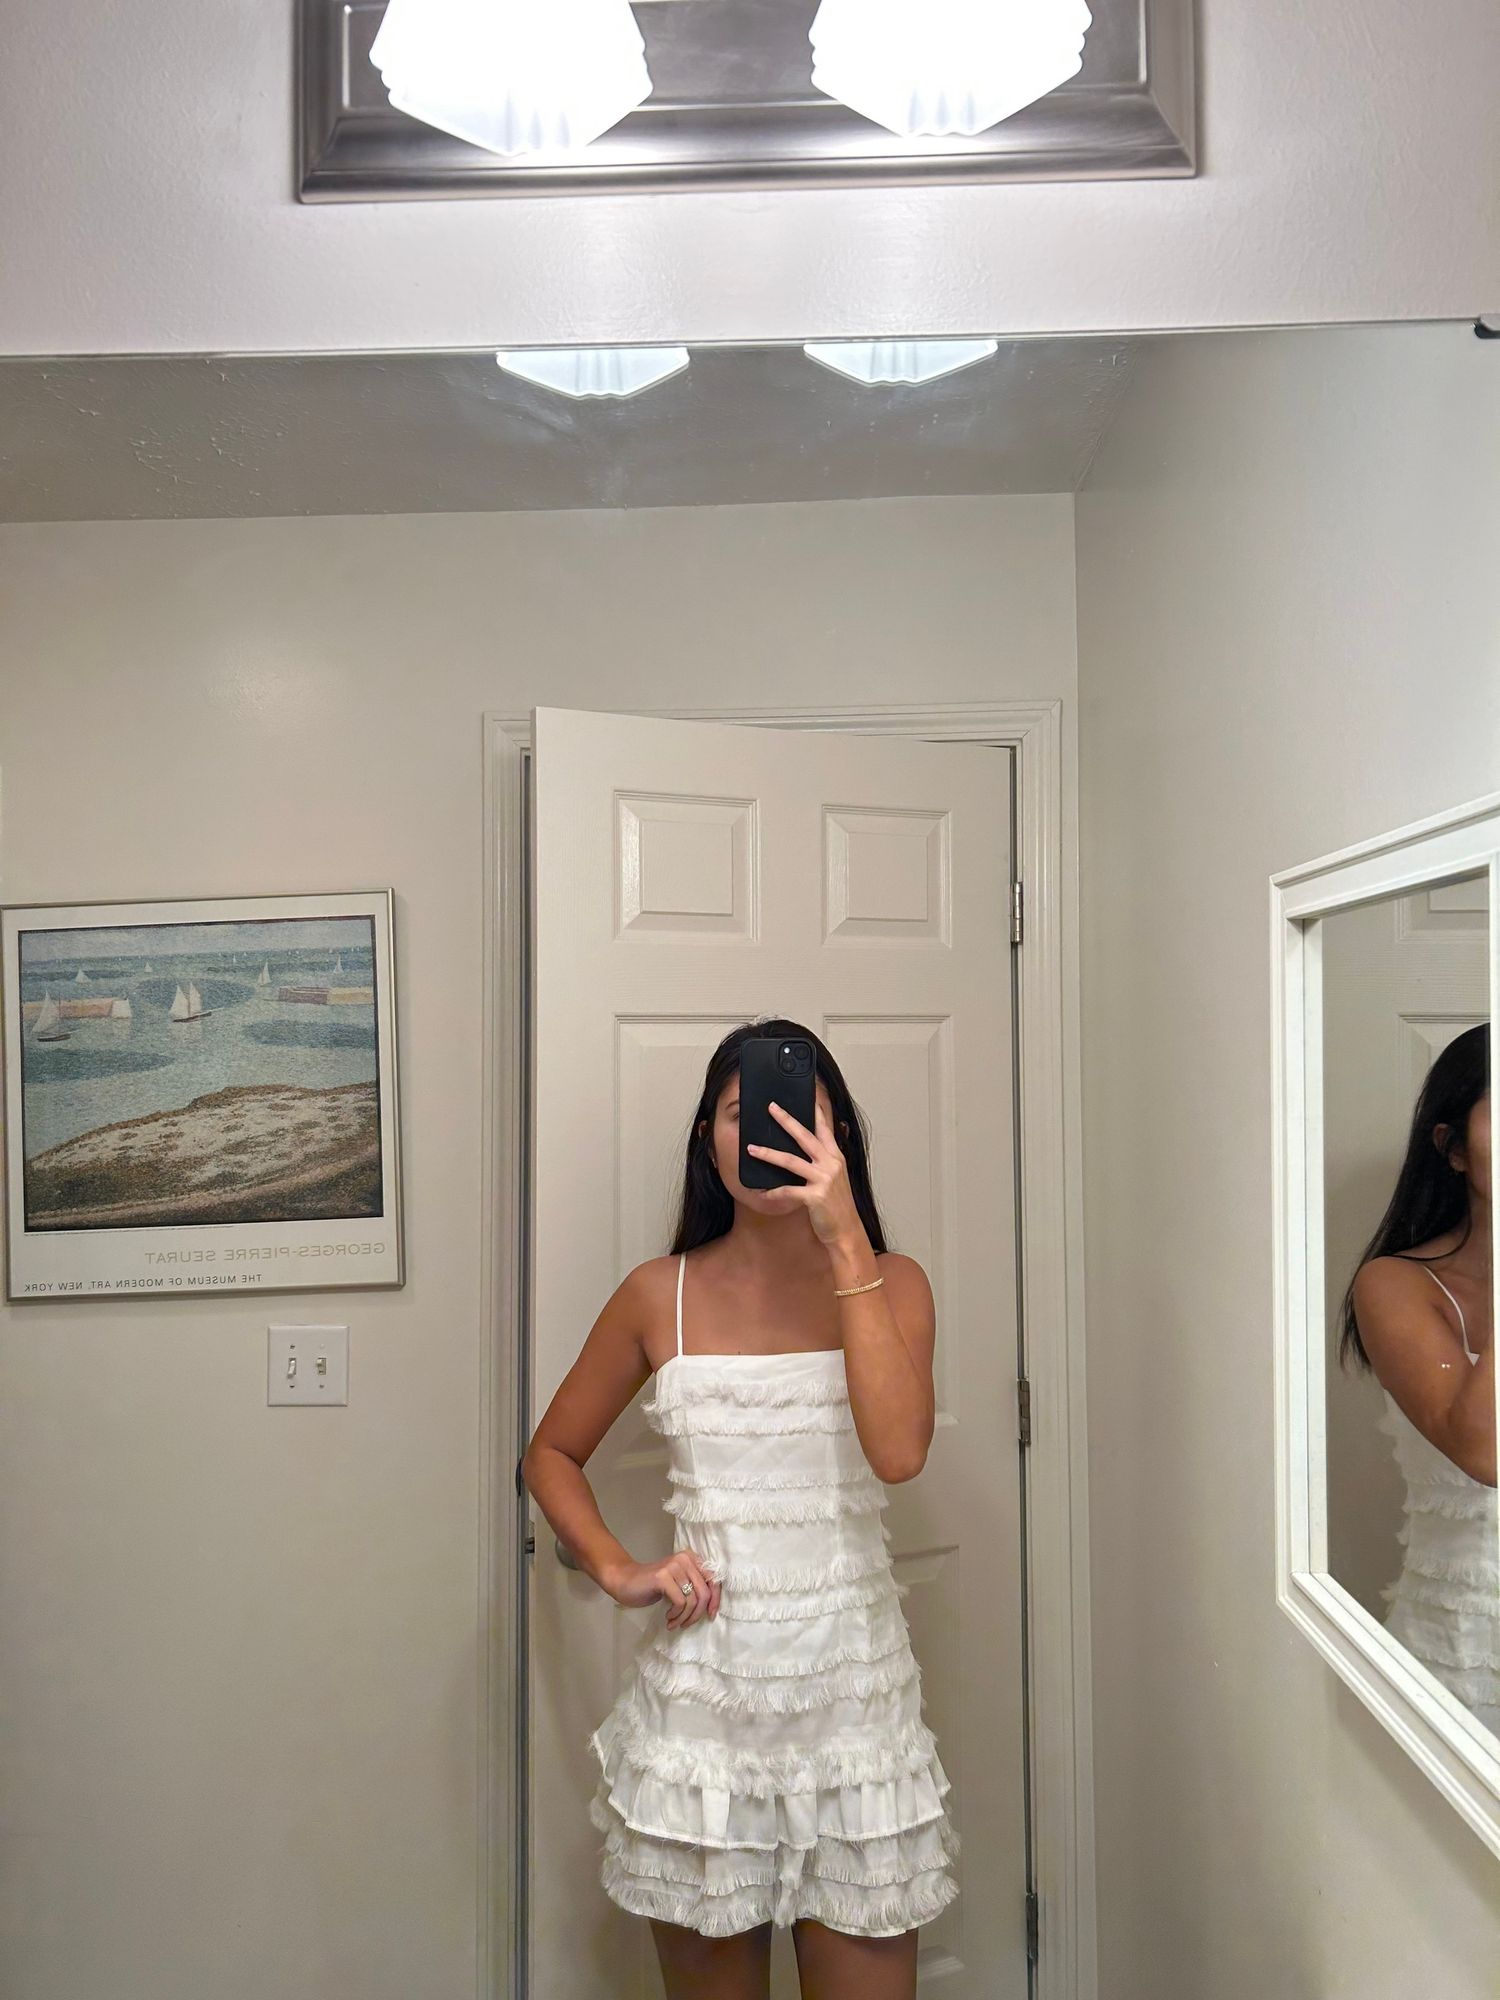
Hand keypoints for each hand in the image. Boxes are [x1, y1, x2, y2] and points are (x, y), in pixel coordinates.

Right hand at [607, 1552, 719, 1626]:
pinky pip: (680, 1602)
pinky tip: (668, 1617)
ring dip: (685, 1617)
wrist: (624, 1581)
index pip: (714, 1579)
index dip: (715, 1600)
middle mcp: (685, 1559)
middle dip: (698, 1614)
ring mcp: (673, 1566)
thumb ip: (694, 1587)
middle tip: (686, 1624)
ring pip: (692, 1600)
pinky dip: (676, 1615)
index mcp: (691, 1558)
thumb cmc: (652, 1586)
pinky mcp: (663, 1577)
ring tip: (675, 1623)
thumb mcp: (678, 1584)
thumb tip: (712, 1606)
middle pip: (704, 1592)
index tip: (710, 1616)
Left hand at [746, 1098, 864, 1247]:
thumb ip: (825, 1162)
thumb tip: (810, 1150)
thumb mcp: (836, 1179)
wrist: (846, 1231)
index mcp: (836, 1158)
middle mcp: (831, 1164)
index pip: (825, 1129)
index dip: (816, 1113)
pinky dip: (772, 1192)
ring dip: (768, 1153)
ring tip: (751, 1148)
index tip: (808, 1098)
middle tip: (772, 1108)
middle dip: (786, 1120)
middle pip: (805, 1136)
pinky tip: (761, 1193)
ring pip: (790, 1160)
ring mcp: (823, 1179)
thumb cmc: (838, 1206)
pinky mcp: (815, 1196)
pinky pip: (787, 1191)